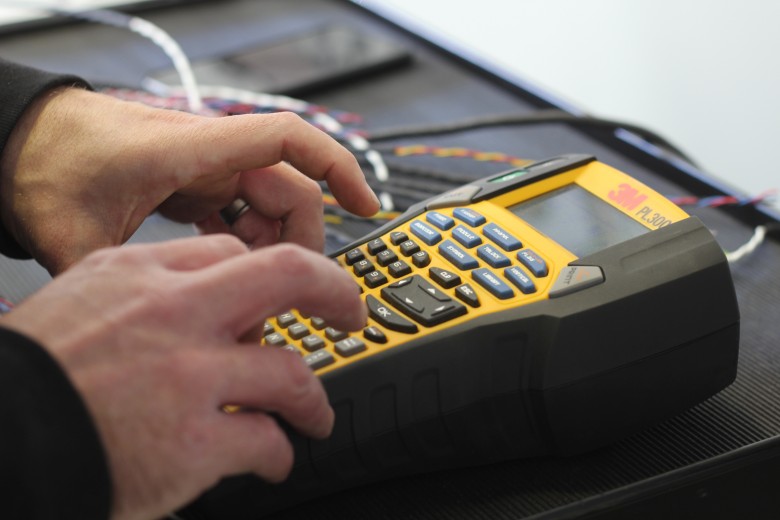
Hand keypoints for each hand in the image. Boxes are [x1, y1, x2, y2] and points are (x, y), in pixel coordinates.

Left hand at [0, 87, 378, 273]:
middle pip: (288, 196)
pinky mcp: (194, 184)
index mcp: (191, 152)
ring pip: (267, 210)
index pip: (288, 142)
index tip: (367, 205)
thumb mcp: (76, 232)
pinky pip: (240, 214)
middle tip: (288, 300)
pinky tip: (225, 277)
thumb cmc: (45, 162)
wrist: (20, 138)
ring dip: (267, 254)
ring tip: (244, 297)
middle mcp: (209, 156)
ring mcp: (204, 169)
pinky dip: (244, 245)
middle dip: (296, 248)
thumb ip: (118, 284)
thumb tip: (143, 340)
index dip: (338, 169)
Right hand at [1, 234, 366, 519]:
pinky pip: (267, 439)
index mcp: (138, 275)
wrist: (1, 442)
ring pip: (291, 372)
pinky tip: (273, 461)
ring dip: (313, 398)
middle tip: (350, 313)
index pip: (229, 253)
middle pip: (287, 275)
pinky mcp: (195, 441)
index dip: (264, 279)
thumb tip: (196, 305)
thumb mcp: (77, 303)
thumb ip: (141, 295)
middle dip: (335, 291)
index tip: (280, 301)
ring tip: (314, 414)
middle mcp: (173, 313)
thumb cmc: (32, 377)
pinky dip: (279, 453)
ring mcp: (190, 375)